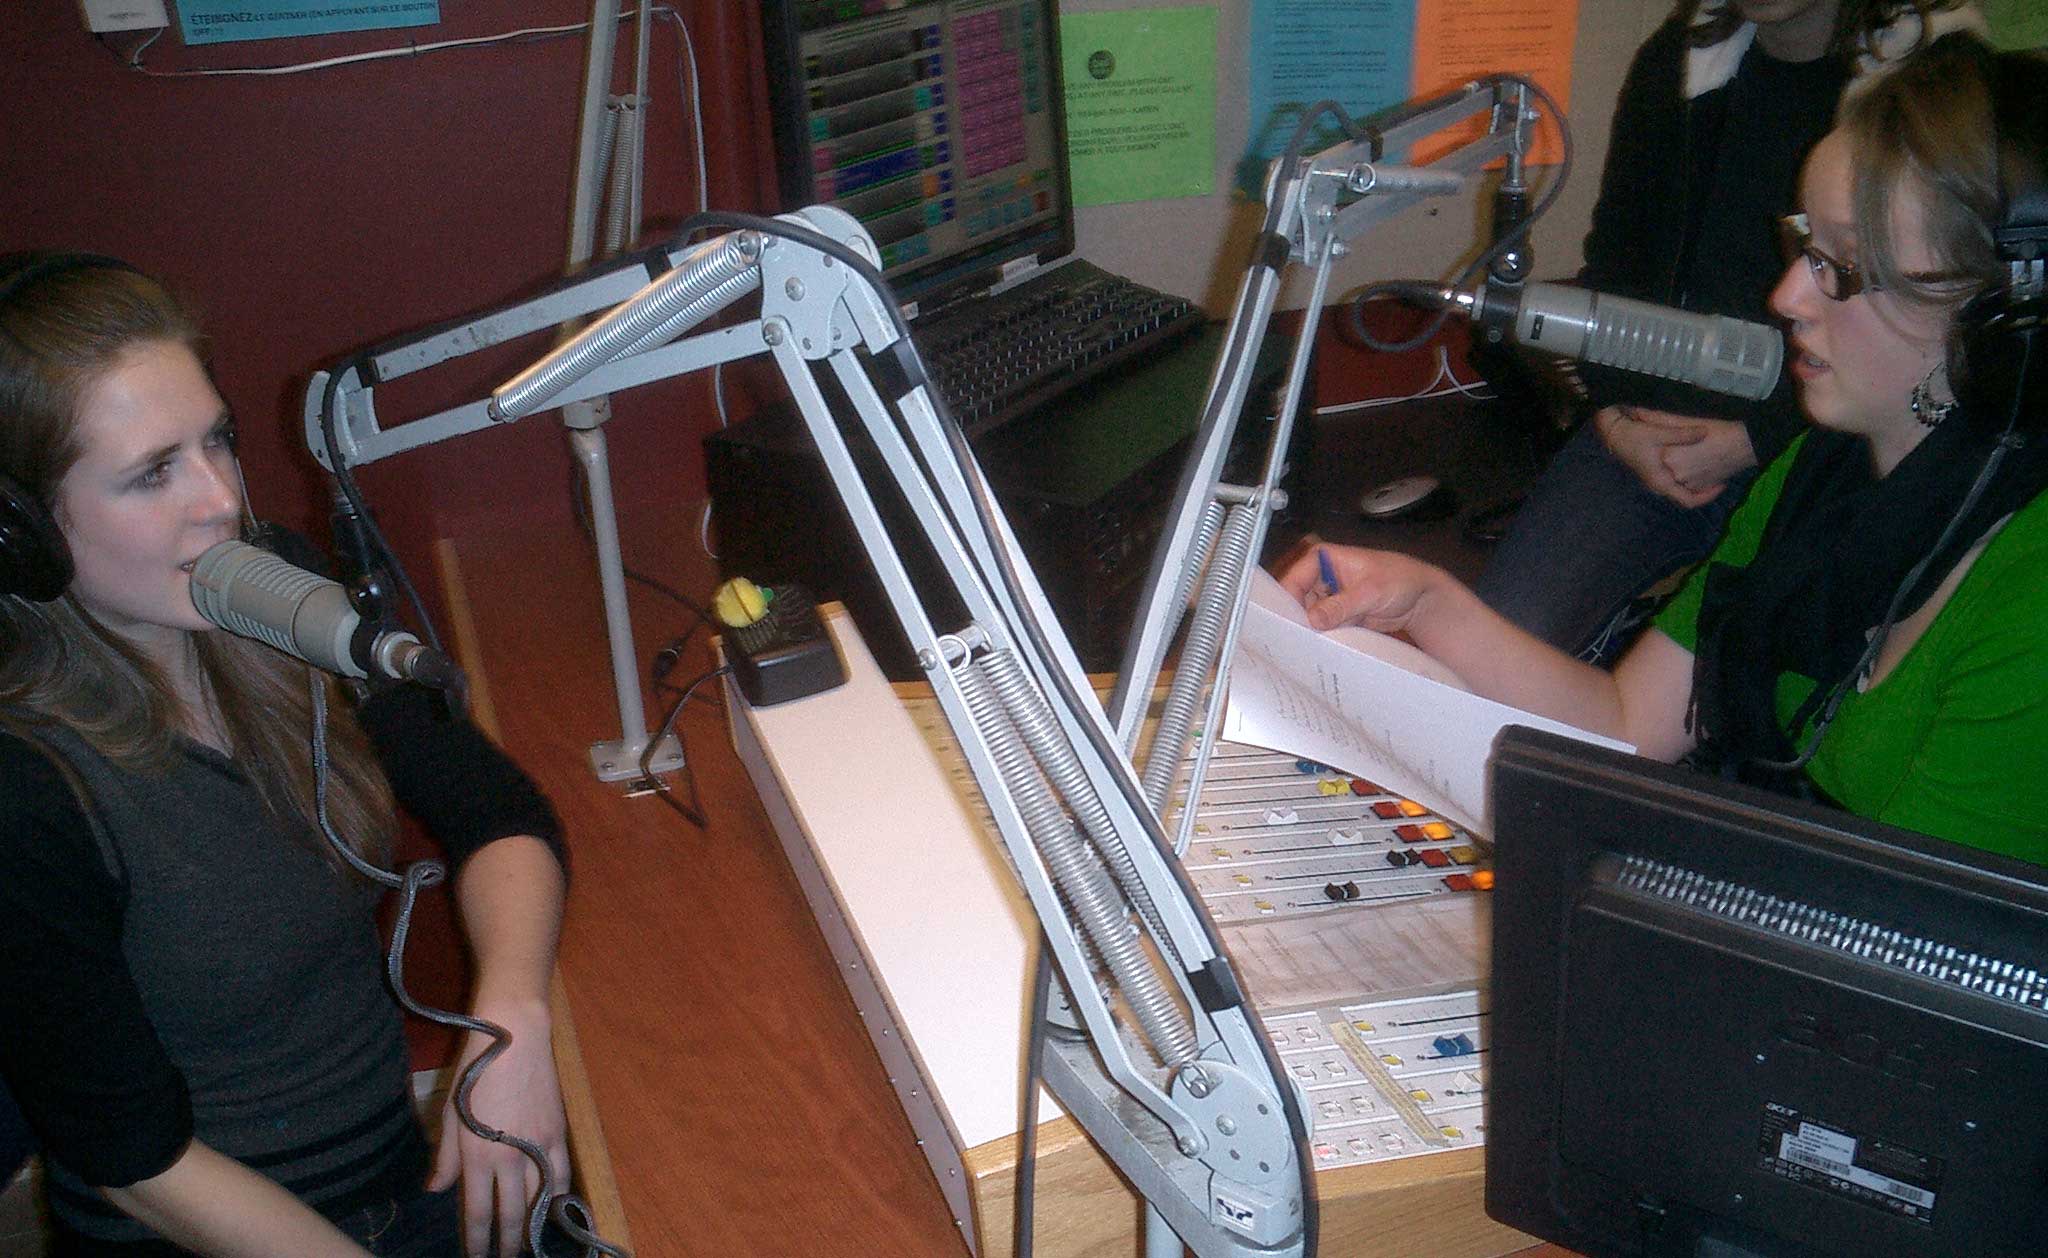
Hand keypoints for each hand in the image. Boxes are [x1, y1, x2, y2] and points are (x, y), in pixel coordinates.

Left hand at [429, 1001, 569, 1257]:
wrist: (515, 1035)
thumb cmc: (475, 1069)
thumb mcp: (450, 1113)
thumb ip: (445, 1158)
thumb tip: (435, 1190)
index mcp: (478, 1154)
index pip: (479, 1212)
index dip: (478, 1241)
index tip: (477, 1256)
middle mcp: (510, 1157)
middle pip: (511, 1214)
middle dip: (506, 1244)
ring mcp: (538, 1146)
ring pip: (539, 1200)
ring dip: (532, 1226)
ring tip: (527, 1242)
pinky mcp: (558, 1132)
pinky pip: (561, 1175)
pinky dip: (557, 1196)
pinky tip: (553, 1206)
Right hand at [1274, 540, 1448, 635]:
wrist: (1420, 598)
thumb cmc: (1399, 580)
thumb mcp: (1370, 592)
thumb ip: (1341, 606)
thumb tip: (1313, 620)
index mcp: (1322, 559)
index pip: (1295, 579)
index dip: (1288, 601)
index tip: (1287, 624)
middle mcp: (1320, 577)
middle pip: (1296, 600)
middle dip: (1297, 619)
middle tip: (1295, 641)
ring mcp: (1328, 597)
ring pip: (1307, 616)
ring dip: (1309, 631)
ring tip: (1307, 648)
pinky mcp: (1336, 615)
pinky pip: (1322, 627)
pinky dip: (1322, 636)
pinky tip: (1320, 648)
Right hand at [1593, 406, 1752, 507]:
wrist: (1613, 433)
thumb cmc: (1634, 436)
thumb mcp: (1659, 433)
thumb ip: (1683, 434)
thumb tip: (1705, 432)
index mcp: (1661, 482)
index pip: (1689, 501)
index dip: (1708, 496)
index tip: (1722, 485)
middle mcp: (1658, 486)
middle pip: (1686, 497)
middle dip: (1704, 490)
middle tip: (1721, 478)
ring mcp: (1655, 481)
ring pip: (1680, 490)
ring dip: (1696, 484)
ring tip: (1711, 473)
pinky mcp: (1653, 473)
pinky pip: (1675, 482)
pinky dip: (1687, 478)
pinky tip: (1696, 466)